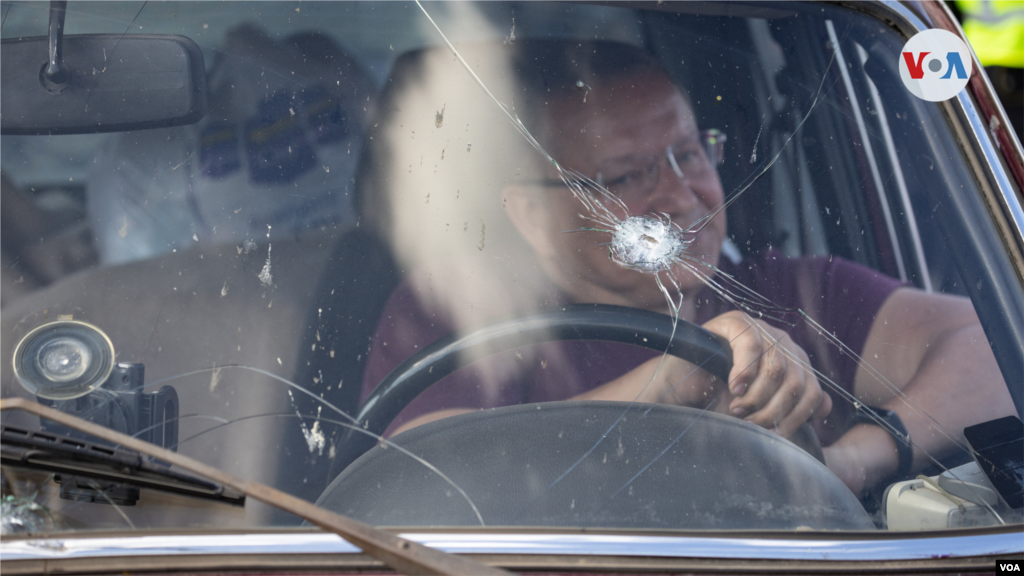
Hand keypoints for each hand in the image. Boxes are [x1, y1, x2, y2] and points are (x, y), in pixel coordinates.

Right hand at [694, 311, 830, 436]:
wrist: (680, 388)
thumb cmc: (719, 400)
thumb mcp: (760, 409)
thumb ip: (792, 406)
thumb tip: (826, 406)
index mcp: (793, 363)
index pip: (814, 391)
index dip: (797, 417)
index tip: (774, 433)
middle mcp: (782, 342)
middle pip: (798, 382)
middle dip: (773, 410)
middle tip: (750, 422)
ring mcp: (761, 329)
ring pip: (777, 368)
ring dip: (757, 396)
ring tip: (737, 408)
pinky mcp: (736, 321)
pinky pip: (750, 346)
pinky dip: (743, 373)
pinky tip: (733, 388)